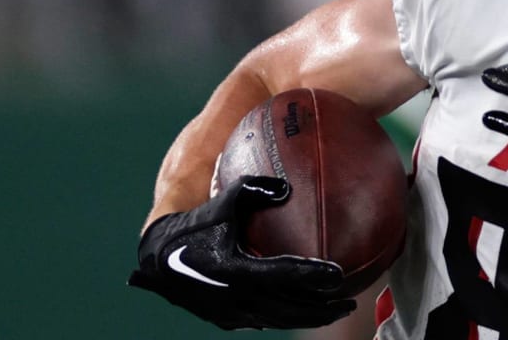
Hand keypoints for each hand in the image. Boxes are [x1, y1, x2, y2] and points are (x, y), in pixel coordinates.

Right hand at [128, 176, 355, 329]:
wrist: (157, 257)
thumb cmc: (195, 223)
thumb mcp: (223, 202)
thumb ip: (254, 189)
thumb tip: (286, 187)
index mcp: (233, 269)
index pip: (283, 276)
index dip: (312, 276)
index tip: (339, 275)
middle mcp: (233, 297)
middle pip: (287, 309)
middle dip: (321, 309)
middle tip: (350, 302)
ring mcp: (229, 312)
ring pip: (277, 320)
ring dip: (308, 317)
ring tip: (336, 310)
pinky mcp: (225, 319)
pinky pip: (262, 321)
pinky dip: (286, 317)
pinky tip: (303, 311)